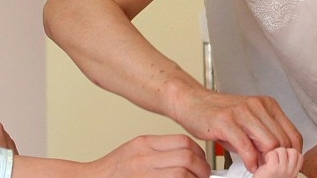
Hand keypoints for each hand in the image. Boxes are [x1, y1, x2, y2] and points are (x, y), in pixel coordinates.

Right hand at [88, 134, 209, 177]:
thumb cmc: (112, 171)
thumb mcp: (135, 150)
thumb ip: (158, 150)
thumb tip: (185, 156)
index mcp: (144, 144)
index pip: (182, 141)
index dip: (198, 152)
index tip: (201, 160)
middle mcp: (144, 158)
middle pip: (186, 156)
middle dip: (202, 168)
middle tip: (204, 175)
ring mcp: (145, 174)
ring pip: (182, 173)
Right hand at [172, 89, 301, 172]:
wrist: (192, 102)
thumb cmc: (218, 114)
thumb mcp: (246, 123)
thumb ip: (263, 138)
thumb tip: (277, 160)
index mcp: (267, 105)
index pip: (293, 134)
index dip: (292, 155)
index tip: (286, 166)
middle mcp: (257, 105)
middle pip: (282, 141)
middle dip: (279, 161)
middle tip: (272, 171)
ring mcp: (242, 112)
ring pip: (269, 143)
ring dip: (266, 162)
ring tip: (260, 169)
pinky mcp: (226, 121)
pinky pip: (247, 146)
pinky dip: (250, 161)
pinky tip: (248, 166)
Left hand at [252, 147, 303, 177]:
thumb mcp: (282, 173)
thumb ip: (285, 164)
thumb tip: (284, 152)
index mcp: (293, 173)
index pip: (299, 156)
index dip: (290, 154)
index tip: (282, 158)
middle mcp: (290, 172)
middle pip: (293, 151)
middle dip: (284, 151)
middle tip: (276, 158)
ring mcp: (283, 170)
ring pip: (282, 150)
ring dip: (274, 152)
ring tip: (270, 160)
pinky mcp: (273, 168)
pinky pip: (272, 153)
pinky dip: (268, 155)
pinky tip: (266, 162)